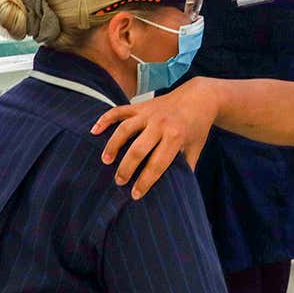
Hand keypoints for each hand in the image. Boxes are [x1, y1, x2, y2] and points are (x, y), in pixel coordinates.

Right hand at [92, 79, 217, 198]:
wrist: (199, 97)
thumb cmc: (196, 127)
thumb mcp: (195, 149)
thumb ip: (186, 168)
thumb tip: (177, 191)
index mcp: (176, 136)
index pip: (157, 164)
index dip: (145, 181)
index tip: (135, 195)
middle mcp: (160, 124)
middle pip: (138, 149)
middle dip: (127, 168)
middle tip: (119, 181)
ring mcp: (149, 113)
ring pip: (125, 129)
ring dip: (113, 145)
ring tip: (106, 161)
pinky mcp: (140, 105)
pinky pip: (119, 111)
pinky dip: (105, 119)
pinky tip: (94, 131)